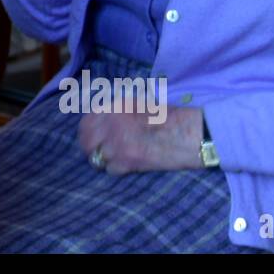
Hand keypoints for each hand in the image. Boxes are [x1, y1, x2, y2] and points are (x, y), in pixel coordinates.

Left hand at [77, 105, 204, 173]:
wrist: (187, 134)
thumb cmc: (168, 117)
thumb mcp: (138, 103)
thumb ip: (117, 110)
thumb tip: (101, 118)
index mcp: (114, 108)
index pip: (86, 121)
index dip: (86, 130)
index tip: (89, 135)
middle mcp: (111, 125)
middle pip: (86, 141)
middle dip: (89, 146)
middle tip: (95, 149)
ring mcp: (118, 145)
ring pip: (95, 157)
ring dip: (101, 158)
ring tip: (109, 158)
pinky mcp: (127, 163)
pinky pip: (110, 169)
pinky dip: (115, 169)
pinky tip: (123, 165)